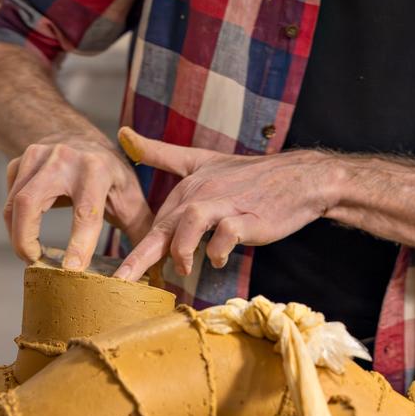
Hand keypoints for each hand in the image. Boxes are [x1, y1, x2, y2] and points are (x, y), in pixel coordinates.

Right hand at [4, 132, 152, 269]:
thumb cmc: (109, 174)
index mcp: (97, 169)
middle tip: (34, 263)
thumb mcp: (129, 195)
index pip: (85, 211)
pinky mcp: (20, 162)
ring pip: (14, 203)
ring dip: (17, 234)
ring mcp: (37, 158)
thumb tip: (155, 266)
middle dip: (26, 238)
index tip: (72, 270)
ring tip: (30, 255)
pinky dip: (13, 222)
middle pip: (31, 203)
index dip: (79, 242)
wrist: (81, 139)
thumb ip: (140, 229)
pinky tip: (26, 234)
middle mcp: (64, 159)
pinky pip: (9, 199)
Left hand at [114, 127, 340, 281]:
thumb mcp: (200, 160)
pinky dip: (218, 250)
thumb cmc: (248, 176)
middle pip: (164, 226)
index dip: (137, 250)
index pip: (156, 222)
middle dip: (139, 258)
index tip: (117, 276)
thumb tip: (123, 133)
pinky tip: (218, 259)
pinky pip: (226, 234)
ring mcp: (225, 204)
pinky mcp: (248, 217)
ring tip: (183, 267)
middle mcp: (202, 193)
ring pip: (190, 222)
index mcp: (188, 186)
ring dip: (181, 249)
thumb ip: (160, 153)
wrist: (297, 178)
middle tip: (121, 282)